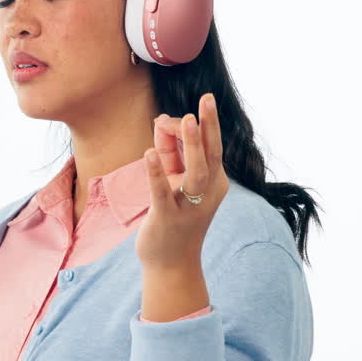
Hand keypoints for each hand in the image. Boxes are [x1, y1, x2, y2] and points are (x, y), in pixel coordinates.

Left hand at [136, 93, 229, 272]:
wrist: (170, 262)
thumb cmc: (173, 216)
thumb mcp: (172, 180)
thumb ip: (169, 152)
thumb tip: (162, 120)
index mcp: (213, 181)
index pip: (211, 148)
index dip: (204, 124)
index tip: (195, 104)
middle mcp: (207, 192)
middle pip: (211, 154)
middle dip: (209, 126)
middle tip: (207, 98)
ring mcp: (189, 206)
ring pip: (195, 172)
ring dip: (189, 145)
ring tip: (184, 120)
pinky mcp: (168, 218)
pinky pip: (162, 192)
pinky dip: (155, 173)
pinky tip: (148, 154)